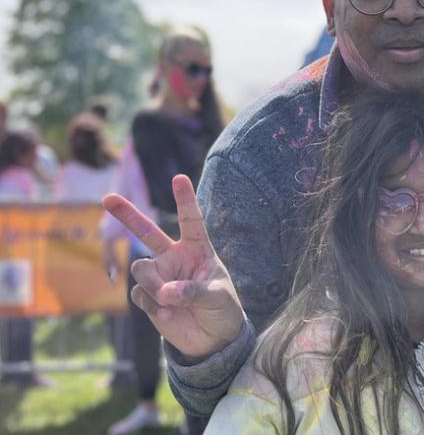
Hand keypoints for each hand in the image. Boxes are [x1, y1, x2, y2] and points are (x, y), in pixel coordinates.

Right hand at [102, 174, 244, 360]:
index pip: (191, 221)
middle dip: (127, 215)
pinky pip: (139, 294)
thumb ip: (194, 292)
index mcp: (198, 250)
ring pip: (141, 269)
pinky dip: (153, 305)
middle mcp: (174, 258)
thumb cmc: (223, 310)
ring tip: (173, 301)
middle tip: (107, 198)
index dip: (185, 200)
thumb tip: (166, 292)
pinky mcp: (148, 296)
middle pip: (147, 233)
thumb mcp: (218, 297)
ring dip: (155, 285)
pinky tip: (169, 314)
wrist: (212, 339)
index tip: (179, 178)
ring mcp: (158, 276)